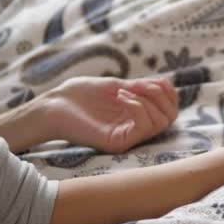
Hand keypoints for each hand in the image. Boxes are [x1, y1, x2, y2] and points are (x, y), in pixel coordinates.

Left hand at [42, 77, 177, 152]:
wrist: (54, 104)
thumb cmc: (81, 94)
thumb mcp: (118, 85)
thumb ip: (142, 88)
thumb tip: (167, 84)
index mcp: (138, 117)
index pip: (170, 110)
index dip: (169, 93)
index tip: (154, 80)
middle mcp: (136, 130)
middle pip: (170, 117)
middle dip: (161, 95)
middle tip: (140, 85)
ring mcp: (129, 138)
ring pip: (160, 123)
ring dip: (148, 100)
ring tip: (125, 91)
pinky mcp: (118, 143)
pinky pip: (143, 127)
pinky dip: (138, 107)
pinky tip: (121, 97)